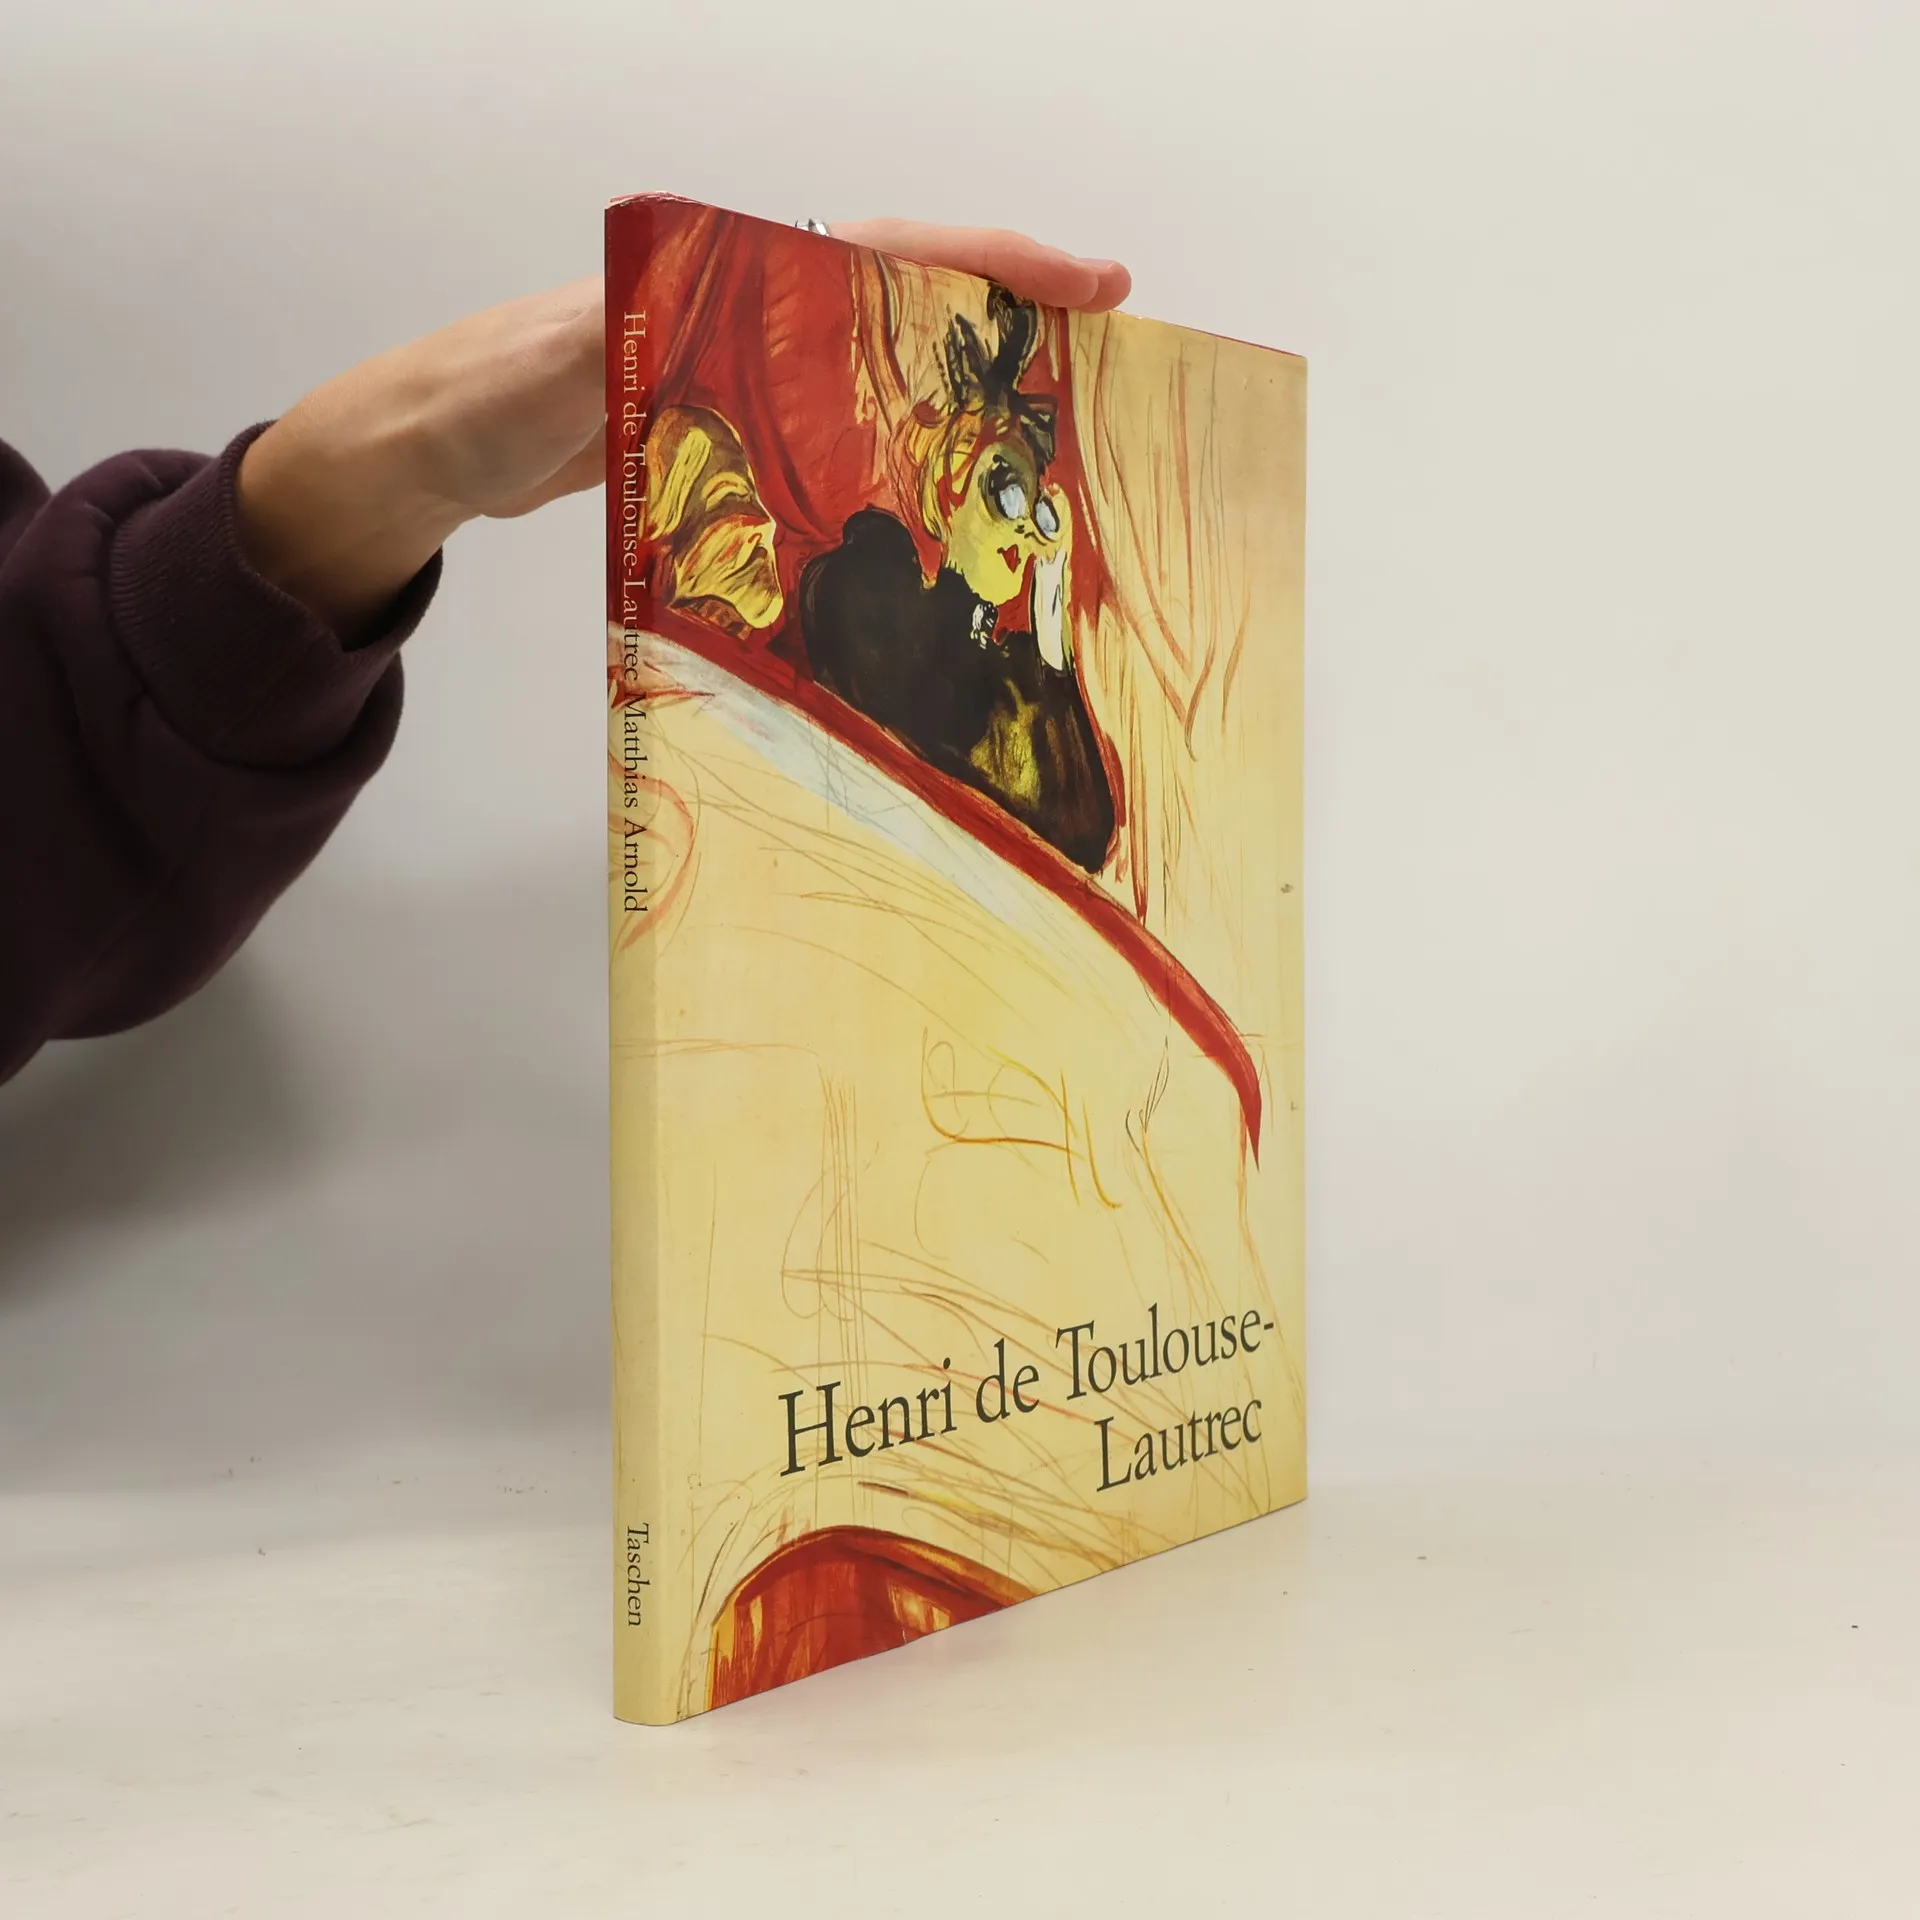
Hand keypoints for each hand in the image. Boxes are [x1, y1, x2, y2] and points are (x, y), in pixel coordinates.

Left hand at [236, 220, 1129, 634]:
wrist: (432, 448)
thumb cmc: (473, 394)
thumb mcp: (533, 369)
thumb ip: (596, 351)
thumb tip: (654, 339)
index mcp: (722, 277)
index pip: (881, 248)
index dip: (988, 262)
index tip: (1086, 281)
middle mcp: (751, 313)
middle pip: (908, 296)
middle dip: (1012, 317)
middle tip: (1110, 355)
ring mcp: (746, 372)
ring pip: (885, 363)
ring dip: (972, 387)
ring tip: (1062, 428)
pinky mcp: (732, 429)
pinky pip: (843, 429)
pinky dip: (905, 451)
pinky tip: (945, 497)